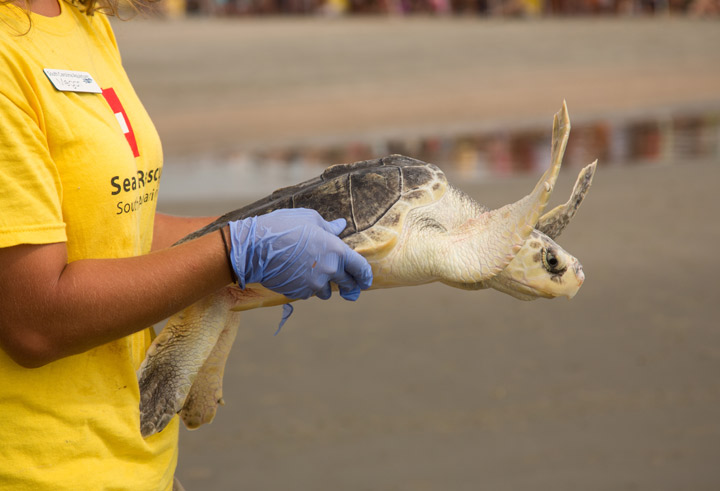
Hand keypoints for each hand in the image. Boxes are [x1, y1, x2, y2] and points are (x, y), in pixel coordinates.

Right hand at [228, 209, 372, 299]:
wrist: (255, 247)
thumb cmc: (283, 226)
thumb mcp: (309, 219)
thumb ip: (328, 227)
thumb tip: (341, 226)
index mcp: (336, 250)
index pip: (360, 268)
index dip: (365, 276)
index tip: (366, 281)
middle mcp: (329, 270)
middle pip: (347, 283)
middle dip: (349, 285)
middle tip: (348, 287)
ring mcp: (314, 284)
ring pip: (326, 291)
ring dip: (324, 286)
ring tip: (313, 275)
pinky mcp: (299, 293)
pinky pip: (308, 293)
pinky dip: (305, 287)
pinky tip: (295, 275)